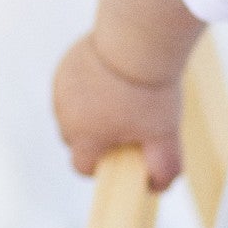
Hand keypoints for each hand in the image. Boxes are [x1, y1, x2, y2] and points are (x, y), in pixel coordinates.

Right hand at [52, 32, 183, 191]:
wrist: (137, 40)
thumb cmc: (150, 90)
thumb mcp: (165, 136)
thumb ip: (163, 168)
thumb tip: (156, 187)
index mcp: (83, 138)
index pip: (83, 166)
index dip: (102, 164)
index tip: (122, 152)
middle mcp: (65, 115)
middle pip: (76, 137)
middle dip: (97, 134)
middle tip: (127, 120)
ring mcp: (62, 87)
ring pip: (75, 108)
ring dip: (91, 106)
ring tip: (123, 94)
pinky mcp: (67, 63)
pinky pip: (75, 82)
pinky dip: (91, 82)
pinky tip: (114, 73)